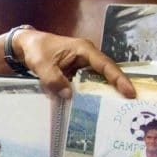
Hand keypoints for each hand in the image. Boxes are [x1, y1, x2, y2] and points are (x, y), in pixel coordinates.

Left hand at [17, 29, 135, 99]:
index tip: (130, 92)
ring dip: (105, 93)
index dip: (118, 79)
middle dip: (118, 88)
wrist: (26, 45)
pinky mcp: (77, 73)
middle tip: (130, 106)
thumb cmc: (36, 50)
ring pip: (98, 80)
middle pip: (107, 73)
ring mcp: (83, 65)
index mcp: (84, 50)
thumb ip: (54, 80)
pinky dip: (90, 94)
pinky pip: (87, 84)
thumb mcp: (42, 65)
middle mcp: (87, 57)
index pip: (105, 65)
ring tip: (117, 110)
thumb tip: (69, 95)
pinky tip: (94, 108)